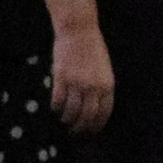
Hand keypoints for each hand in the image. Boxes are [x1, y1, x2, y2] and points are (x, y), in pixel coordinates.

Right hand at [49, 20, 115, 134]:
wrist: (79, 31)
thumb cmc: (93, 48)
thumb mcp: (105, 69)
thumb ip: (101, 87)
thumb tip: (95, 106)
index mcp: (107, 85)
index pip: (103, 113)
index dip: (96, 125)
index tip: (90, 131)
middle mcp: (94, 87)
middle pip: (87, 116)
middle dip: (80, 127)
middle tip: (75, 132)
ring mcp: (77, 83)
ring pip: (71, 111)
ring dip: (67, 120)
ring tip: (64, 121)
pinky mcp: (62, 78)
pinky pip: (58, 100)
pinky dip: (56, 108)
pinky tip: (55, 110)